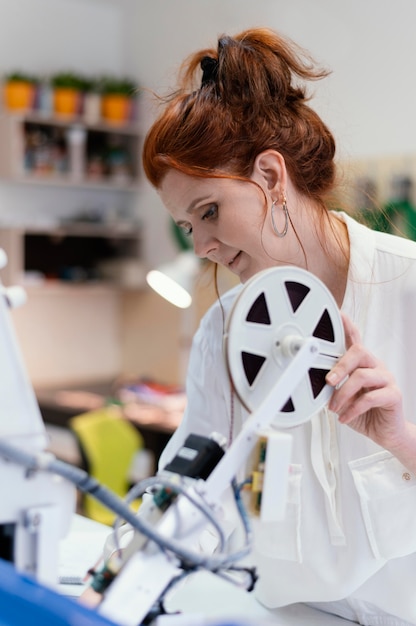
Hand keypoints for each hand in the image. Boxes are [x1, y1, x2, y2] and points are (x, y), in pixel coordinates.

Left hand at [326, 313, 406, 452]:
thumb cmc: (364, 412)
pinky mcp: (393, 395)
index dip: (347, 325)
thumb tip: (316, 382)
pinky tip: (345, 416)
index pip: (354, 339)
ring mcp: (386, 379)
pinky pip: (370, 397)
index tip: (338, 314)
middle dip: (340, 366)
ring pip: (362, 376)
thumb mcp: (343, 397)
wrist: (385, 432)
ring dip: (343, 393)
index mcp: (362, 364)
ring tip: (334, 406)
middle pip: (359, 352)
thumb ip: (333, 387)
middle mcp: (375, 366)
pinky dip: (353, 408)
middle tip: (328, 381)